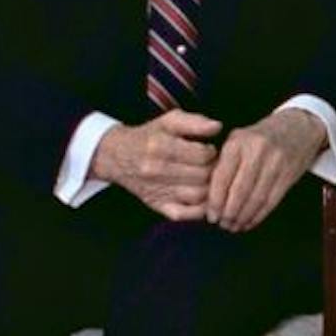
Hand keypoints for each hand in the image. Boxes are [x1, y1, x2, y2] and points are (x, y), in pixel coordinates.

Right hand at [91, 110, 220, 219]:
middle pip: (203, 175)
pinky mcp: (158, 205)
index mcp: (160, 146)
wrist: (119, 156)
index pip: (202, 155)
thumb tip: (217, 127)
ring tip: (207, 178)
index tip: (209, 150)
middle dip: (214, 169)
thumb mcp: (169, 121)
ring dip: (210, 188)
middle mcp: (156, 170)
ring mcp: (157, 190)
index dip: (212, 152)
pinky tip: (201, 197)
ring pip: (199, 195)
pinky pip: (186, 214)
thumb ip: (194, 121)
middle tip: (212, 165)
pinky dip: (199, 209)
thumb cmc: (150, 136)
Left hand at [206, 108, 324, 232]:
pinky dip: (259, 215)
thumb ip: (224, 163)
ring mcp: (276, 163)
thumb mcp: (239, 139)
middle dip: (229, 213)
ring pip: (256, 198)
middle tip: (222, 225)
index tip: (211, 216)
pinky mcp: (288, 174)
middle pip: (240, 191)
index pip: (222, 177)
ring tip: (235, 226)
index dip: (215, 201)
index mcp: (238, 142)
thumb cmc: (261, 137)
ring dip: (244, 217)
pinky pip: (271, 201)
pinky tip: (250, 222)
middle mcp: (257, 151)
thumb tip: (208, 196)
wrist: (298, 127)